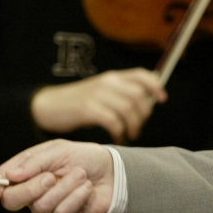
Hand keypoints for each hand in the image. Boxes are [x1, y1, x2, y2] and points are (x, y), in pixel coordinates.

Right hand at [0, 139, 114, 212]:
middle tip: (50, 177)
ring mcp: (46, 210)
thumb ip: (34, 162)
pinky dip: (75, 198)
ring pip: (40, 207)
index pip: (0, 183)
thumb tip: (11, 175)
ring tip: (81, 176)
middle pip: (11, 201)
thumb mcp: (58, 150)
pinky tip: (87, 189)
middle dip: (29, 189)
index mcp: (25, 173)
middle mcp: (31, 194)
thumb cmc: (83, 158)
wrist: (113, 171)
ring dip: (63, 189)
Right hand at [30, 69, 166, 142]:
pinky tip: (118, 137)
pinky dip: (119, 132)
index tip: (162, 99)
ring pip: (128, 109)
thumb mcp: (101, 92)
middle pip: (138, 96)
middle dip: (143, 114)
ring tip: (129, 135)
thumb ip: (121, 94)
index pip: (141, 75)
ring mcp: (97, 94)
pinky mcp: (87, 109)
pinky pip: (113, 121)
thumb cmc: (79, 103)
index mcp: (112, 77)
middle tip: (138, 127)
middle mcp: (106, 82)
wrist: (49, 105)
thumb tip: (147, 101)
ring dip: (133, 126)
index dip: (155, 85)